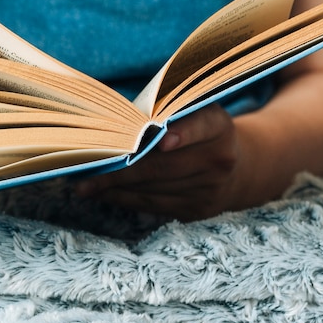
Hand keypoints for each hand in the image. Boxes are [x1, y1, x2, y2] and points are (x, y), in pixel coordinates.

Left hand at [75, 104, 243, 220]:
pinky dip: (125, 199)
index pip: (202, 125)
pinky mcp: (197, 210)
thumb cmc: (196, 131)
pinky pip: (153, 205)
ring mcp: (210, 189)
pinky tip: (103, 193)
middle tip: (87, 169)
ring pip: (153, 189)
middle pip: (164, 166)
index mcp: (219, 127)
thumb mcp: (192, 112)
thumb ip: (166, 112)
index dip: (183, 133)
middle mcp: (219, 159)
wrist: (238, 169)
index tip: (163, 140)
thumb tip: (121, 126)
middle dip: (121, 170)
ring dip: (115, 187)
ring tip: (85, 184)